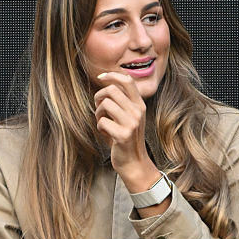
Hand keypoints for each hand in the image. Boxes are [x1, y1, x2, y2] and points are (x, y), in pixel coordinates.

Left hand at [93, 71, 155, 185]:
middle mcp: (138, 112)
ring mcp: (132, 123)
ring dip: (98, 113)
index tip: (101, 77)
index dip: (112, 75)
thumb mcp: (129, 117)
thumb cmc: (126, 139)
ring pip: (105, 104)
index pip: (127, 81)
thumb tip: (106, 84)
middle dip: (99, 97)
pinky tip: (106, 134)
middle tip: (99, 108)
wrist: (134, 163)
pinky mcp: (123, 135)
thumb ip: (122, 102)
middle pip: (112, 90)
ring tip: (102, 122)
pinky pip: (102, 122)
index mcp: (139, 105)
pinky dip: (100, 127)